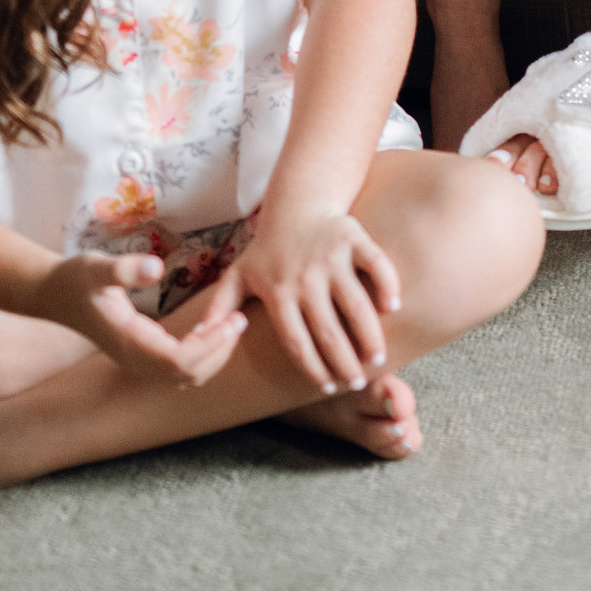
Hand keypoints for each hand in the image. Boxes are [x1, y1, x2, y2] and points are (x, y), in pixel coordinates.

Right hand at [29, 249, 251, 386]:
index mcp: (129, 344)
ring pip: (185, 376)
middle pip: (187, 374)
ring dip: (213, 355)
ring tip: (232, 323)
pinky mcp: (140, 357)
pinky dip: (200, 355)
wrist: (55, 294)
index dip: (210, 345)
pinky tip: (209, 329)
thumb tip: (155, 267)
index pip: (178, 360)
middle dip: (219, 350)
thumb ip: (123, 269)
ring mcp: (137, 363)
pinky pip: (178, 369)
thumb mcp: (95, 267)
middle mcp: (135, 361)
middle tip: (241, 319)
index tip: (233, 319)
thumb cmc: (76, 278)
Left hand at [201, 200, 400, 395]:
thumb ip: (218, 310)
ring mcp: (330, 257)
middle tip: (357, 383)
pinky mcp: (353, 238)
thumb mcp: (238, 278)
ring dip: (369, 335)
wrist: (297, 203)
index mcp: (277, 292)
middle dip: (344, 363)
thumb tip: (197, 341)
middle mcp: (304, 277)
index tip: (327, 388)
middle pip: (328, 331)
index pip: (296, 342)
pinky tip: (394, 308)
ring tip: (376, 360)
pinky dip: (387, 285)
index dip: (312, 369)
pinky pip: (375, 264)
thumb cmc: (268, 249)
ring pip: (355, 304)